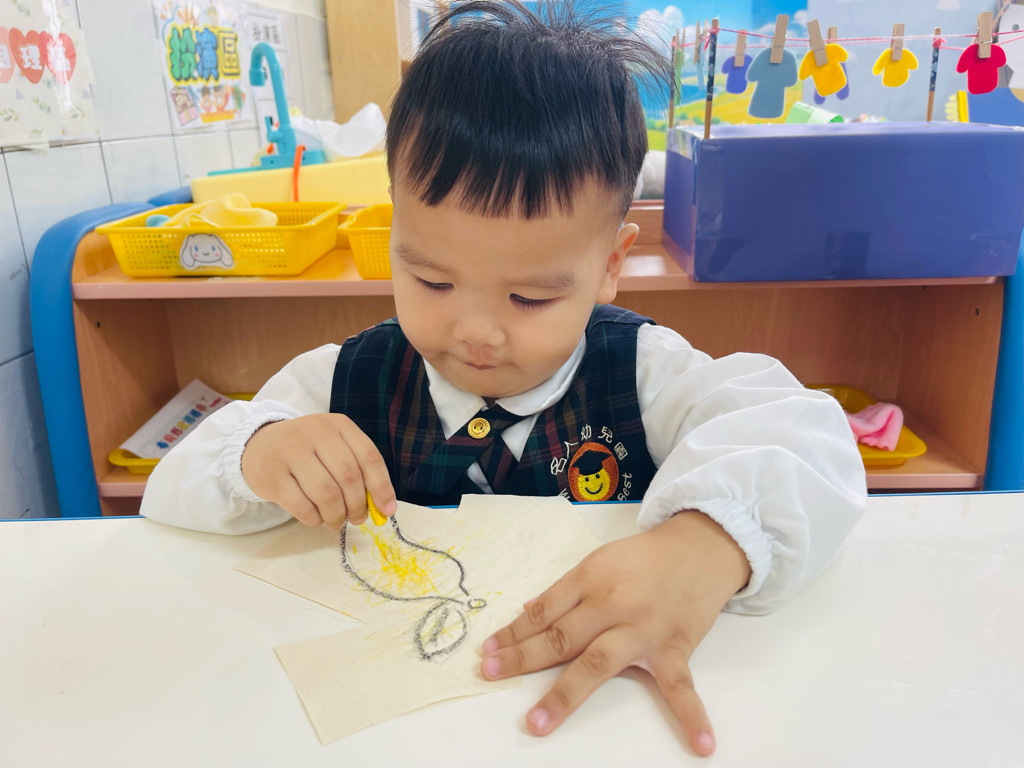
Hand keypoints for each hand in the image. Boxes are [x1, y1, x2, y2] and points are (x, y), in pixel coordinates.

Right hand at [241, 413, 396, 528]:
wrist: (259, 445)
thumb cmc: (307, 451)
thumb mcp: (334, 447)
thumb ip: (358, 470)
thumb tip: (382, 507)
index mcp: (338, 424)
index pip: (369, 457)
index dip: (381, 487)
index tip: (387, 510)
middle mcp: (315, 432)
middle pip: (349, 477)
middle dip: (358, 505)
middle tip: (357, 518)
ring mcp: (291, 452)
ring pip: (327, 494)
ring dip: (337, 515)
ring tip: (336, 520)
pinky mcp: (272, 475)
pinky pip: (302, 506)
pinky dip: (314, 519)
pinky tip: (316, 518)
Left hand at [479, 511, 750, 755]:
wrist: (699, 549)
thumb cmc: (644, 558)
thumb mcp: (599, 562)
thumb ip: (566, 590)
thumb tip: (528, 614)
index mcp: (591, 579)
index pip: (544, 611)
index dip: (513, 632)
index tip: (487, 652)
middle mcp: (612, 605)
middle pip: (561, 636)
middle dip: (523, 657)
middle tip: (490, 674)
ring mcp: (643, 630)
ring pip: (598, 663)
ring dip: (566, 694)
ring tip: (538, 722)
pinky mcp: (674, 648)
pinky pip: (682, 687)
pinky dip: (691, 716)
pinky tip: (699, 745)